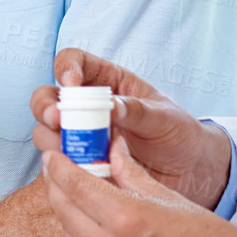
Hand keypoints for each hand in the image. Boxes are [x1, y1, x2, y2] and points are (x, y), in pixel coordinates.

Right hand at [31, 49, 233, 208]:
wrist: (190, 172)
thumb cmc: (180, 135)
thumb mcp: (164, 118)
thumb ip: (137, 111)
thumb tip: (111, 105)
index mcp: (109, 82)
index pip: (75, 62)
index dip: (66, 68)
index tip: (71, 85)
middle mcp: (88, 108)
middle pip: (47, 97)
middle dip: (45, 107)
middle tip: (57, 121)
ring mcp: (82, 137)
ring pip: (46, 132)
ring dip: (50, 139)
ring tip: (69, 151)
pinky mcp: (82, 165)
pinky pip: (59, 165)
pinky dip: (60, 168)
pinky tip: (75, 173)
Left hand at [39, 135, 236, 236]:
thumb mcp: (167, 195)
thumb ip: (130, 171)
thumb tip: (112, 147)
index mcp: (126, 217)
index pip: (75, 186)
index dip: (59, 168)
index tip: (53, 157)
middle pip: (64, 212)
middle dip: (55, 188)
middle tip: (55, 173)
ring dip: (67, 216)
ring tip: (71, 198)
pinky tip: (93, 229)